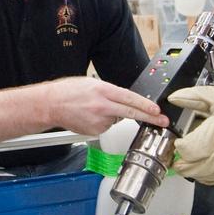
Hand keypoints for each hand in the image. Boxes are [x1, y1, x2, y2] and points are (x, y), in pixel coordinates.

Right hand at [45, 77, 168, 135]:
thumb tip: (125, 101)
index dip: (145, 105)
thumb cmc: (68, 91)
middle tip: (162, 121)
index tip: (157, 110)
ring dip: (112, 116)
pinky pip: (105, 127)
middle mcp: (102, 106)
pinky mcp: (94, 131)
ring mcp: (98, 121)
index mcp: (103, 91)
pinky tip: (89, 116)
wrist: (50, 104)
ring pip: (116, 120)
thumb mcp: (91, 83)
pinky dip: (102, 122)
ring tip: (93, 109)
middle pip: (131, 114)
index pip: (130, 98)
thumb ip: (110, 92)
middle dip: (150, 118)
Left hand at [170, 80, 213, 184]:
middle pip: (192, 169)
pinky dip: (211, 176)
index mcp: (210, 137)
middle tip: (178, 159)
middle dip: (182, 164)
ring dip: (195, 172)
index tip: (179, 141)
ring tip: (191, 165)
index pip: (185, 151)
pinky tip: (209, 169)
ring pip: (206, 177)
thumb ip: (192, 98)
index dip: (179, 146)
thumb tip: (175, 98)